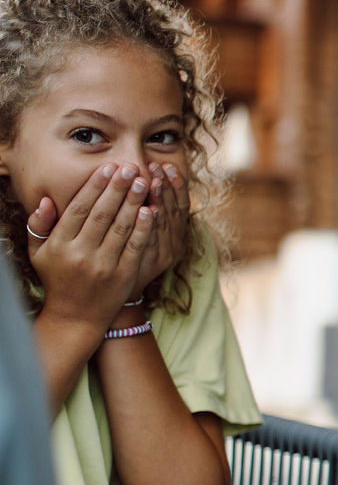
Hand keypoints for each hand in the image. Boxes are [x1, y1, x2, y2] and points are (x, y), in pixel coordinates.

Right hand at [27, 164, 156, 331]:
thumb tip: (45, 200)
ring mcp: (103, 266)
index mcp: (60, 245)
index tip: (107, 167)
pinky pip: (135, 247)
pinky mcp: (123, 276)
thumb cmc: (57, 277)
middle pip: (102, 215)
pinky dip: (143, 228)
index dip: (94, 187)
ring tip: (144, 182)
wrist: (75, 316)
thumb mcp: (38, 252)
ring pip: (121, 228)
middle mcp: (81, 254)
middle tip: (130, 168)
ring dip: (134, 202)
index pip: (79, 209)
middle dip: (117, 189)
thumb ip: (39, 226)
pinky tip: (151, 210)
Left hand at [134, 162, 188, 290]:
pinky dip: (152, 225)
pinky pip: (152, 241)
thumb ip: (144, 210)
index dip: (175, 184)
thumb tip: (143, 182)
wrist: (114, 291)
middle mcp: (174, 241)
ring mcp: (164, 253)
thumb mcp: (141, 234)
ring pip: (166, 222)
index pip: (179, 203)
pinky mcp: (150, 264)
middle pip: (174, 209)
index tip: (165, 165)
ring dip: (161, 199)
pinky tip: (149, 209)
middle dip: (166, 186)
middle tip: (158, 166)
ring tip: (152, 179)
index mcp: (174, 232)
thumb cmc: (122, 257)